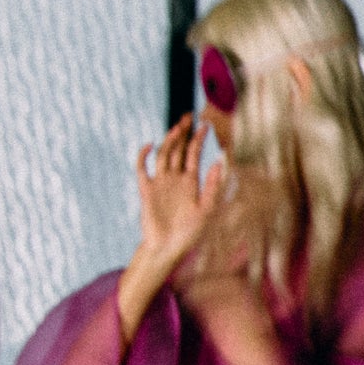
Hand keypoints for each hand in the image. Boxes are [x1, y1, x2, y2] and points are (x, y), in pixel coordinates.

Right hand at [120, 117, 232, 336]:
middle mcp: (174, 178)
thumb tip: (221, 165)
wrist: (168, 248)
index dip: (198, 139)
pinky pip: (142, 168)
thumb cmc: (190, 233)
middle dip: (182, 132)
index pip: (193, 154)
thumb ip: (213, 188)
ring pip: (163, 154)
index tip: (205, 124)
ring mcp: (159, 182)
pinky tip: (150, 146)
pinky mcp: (146, 190)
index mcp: (190, 181)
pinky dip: (144, 156)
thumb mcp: (207, 210)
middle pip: (177, 148)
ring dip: (168, 140)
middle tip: (188, 116)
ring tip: (176, 127)